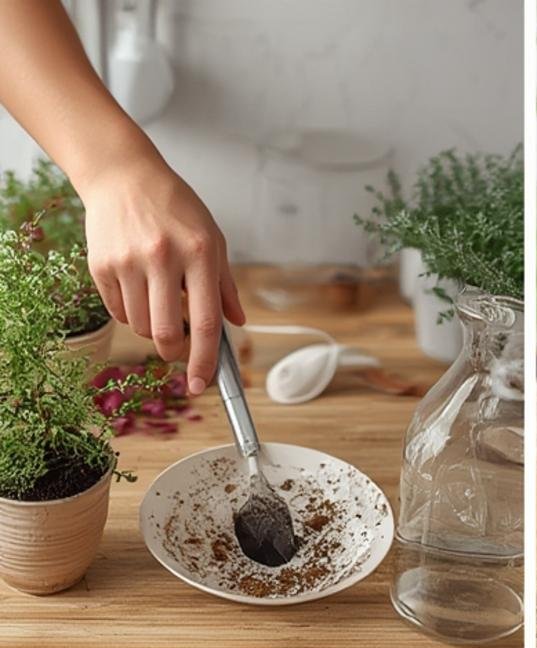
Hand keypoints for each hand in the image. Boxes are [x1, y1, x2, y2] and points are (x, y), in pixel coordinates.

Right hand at [81, 154, 244, 392]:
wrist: (122, 174)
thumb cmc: (174, 207)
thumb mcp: (212, 238)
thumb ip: (225, 285)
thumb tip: (237, 323)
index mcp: (199, 253)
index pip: (205, 323)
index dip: (205, 361)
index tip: (202, 385)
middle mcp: (163, 257)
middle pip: (166, 335)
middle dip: (174, 353)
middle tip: (177, 348)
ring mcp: (128, 261)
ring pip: (140, 327)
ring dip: (152, 329)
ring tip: (158, 301)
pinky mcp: (101, 264)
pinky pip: (118, 312)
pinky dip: (130, 313)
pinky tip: (137, 288)